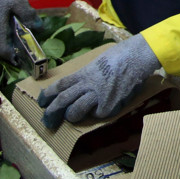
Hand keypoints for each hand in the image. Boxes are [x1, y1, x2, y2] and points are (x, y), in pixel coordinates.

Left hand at [37, 35, 159, 127]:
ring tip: (72, 117)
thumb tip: (79, 87)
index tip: (42, 102)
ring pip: (75, 111)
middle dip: (52, 113)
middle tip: (48, 122)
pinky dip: (97, 113)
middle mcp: (86, 85)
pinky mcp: (108, 106)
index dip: (48, 95)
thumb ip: (87, 76)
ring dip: (71, 116)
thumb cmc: (120, 57)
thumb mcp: (98, 63)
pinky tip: (102, 108)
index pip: (59, 86)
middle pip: (62, 100)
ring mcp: (97, 96)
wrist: (137, 58)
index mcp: (83, 74)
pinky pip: (97, 114)